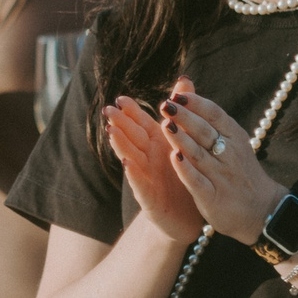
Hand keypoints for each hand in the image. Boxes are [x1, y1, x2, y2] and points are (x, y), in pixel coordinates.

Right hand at [101, 95, 207, 243]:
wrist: (189, 218)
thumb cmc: (183, 175)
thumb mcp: (183, 141)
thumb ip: (181, 111)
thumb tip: (184, 80)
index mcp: (156, 145)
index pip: (141, 124)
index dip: (131, 112)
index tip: (121, 98)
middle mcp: (148, 159)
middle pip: (132, 138)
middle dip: (120, 124)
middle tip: (108, 110)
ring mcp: (147, 179)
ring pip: (131, 158)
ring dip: (121, 146)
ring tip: (111, 132)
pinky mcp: (151, 201)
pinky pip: (142, 186)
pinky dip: (134, 175)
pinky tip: (128, 165)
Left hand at [154, 80, 284, 243]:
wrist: (261, 209)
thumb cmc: (240, 170)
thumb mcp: (233, 140)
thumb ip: (210, 119)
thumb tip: (185, 90)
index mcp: (234, 136)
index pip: (214, 115)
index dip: (196, 104)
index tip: (177, 95)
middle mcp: (229, 154)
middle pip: (205, 131)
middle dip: (185, 117)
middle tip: (166, 105)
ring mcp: (221, 176)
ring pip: (199, 154)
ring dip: (182, 139)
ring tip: (166, 125)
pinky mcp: (212, 197)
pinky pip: (197, 181)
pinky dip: (186, 169)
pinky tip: (174, 158)